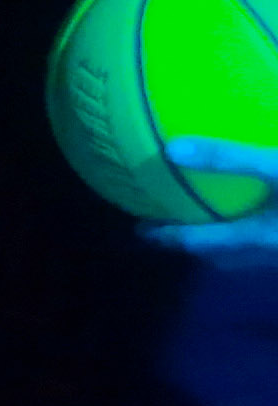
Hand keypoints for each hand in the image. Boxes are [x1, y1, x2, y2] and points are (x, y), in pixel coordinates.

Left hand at [158, 137, 277, 265]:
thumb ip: (229, 157)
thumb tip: (173, 149)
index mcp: (255, 237)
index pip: (195, 241)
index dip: (164, 236)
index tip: (139, 229)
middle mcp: (267, 254)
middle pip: (216, 255)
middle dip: (189, 242)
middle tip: (167, 224)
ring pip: (241, 255)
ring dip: (218, 242)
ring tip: (204, 220)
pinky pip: (261, 248)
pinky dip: (244, 234)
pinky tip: (252, 213)